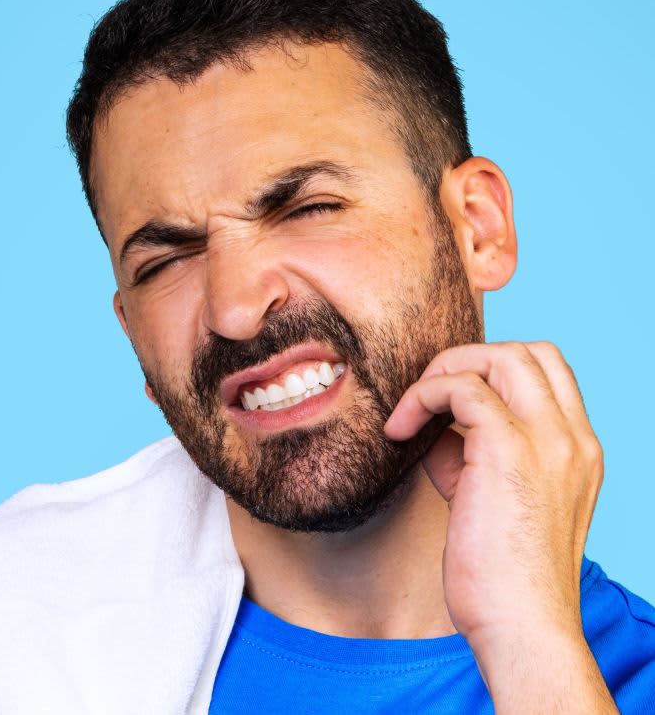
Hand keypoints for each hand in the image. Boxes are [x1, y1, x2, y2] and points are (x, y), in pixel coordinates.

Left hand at [382, 341, 603, 655]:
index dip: (494, 367)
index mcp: (578, 449)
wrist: (519, 626)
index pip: (550, 370)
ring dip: (443, 372)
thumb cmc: (500, 571)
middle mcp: (573, 438)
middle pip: (528, 351)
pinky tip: (398, 431)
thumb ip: (468, 452)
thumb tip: (429, 423)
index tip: (449, 399)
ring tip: (410, 412)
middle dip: (467, 359)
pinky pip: (461, 387)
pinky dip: (422, 397)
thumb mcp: (491, 496)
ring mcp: (548, 440)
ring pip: (499, 356)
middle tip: (428, 396)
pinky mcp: (508, 449)